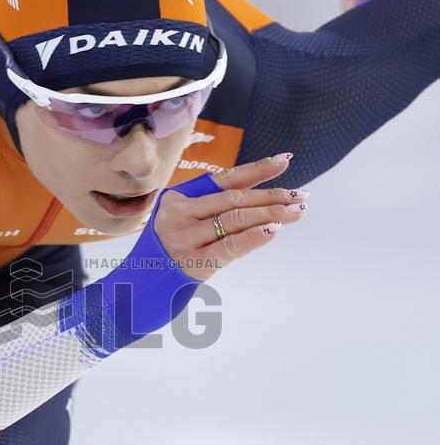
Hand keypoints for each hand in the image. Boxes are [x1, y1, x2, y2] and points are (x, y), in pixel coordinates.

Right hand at [153, 155, 308, 281]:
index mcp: (178, 198)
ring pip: (235, 219)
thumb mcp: (186, 221)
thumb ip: (215, 207)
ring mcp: (185, 238)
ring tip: (296, 211)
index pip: (224, 180)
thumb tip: (265, 196)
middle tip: (301, 195)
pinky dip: (254, 236)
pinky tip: (274, 229)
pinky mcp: (195, 263)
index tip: (284, 161)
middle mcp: (179, 214)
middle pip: (234, 199)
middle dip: (272, 197)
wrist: (143, 283)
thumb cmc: (174, 248)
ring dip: (271, 214)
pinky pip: (230, 246)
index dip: (256, 170)